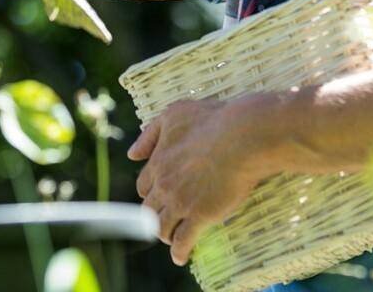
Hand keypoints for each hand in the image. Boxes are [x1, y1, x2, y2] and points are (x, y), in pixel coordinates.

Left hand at [127, 96, 272, 266]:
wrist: (241, 136)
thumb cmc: (212, 120)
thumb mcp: (174, 115)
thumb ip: (150, 134)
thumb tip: (131, 154)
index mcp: (158, 162)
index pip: (144, 186)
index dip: (151, 192)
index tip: (159, 196)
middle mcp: (164, 184)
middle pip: (149, 209)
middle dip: (154, 216)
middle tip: (163, 221)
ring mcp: (180, 201)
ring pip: (162, 227)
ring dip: (164, 235)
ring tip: (171, 240)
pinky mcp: (199, 215)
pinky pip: (183, 240)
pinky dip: (179, 251)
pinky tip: (181, 256)